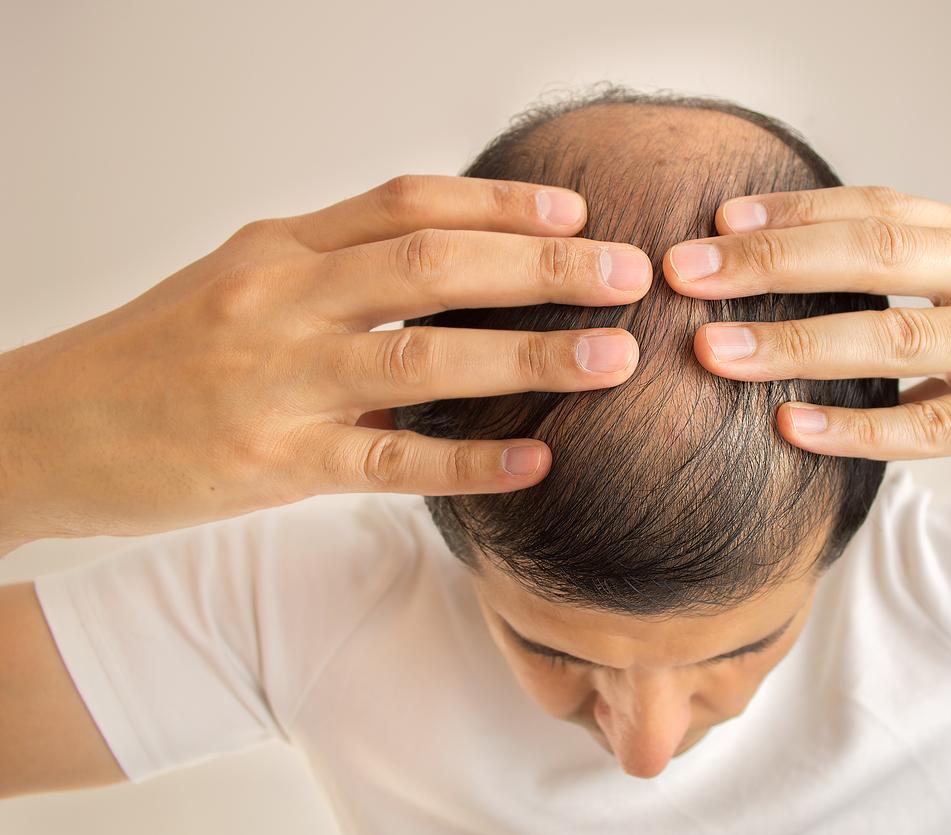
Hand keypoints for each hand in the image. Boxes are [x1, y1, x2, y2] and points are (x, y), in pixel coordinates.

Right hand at [0, 175, 650, 549]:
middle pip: (435, 264)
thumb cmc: (157, 358)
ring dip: (529, 354)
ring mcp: (276, 383)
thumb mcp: (239, 288)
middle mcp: (281, 301)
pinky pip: (390, 463)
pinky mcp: (271, 467)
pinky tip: (535, 458)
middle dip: (543, 266)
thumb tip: (453, 287)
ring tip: (611, 356)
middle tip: (628, 274)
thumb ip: (336, 279)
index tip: (575, 213)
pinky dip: (469, 460)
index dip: (499, 205)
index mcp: (280, 249)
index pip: (407, 204)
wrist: (47, 430)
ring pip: (424, 356)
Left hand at [663, 186, 950, 482]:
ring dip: (794, 341)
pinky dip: (858, 426)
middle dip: (769, 262)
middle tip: (686, 272)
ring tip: (713, 349)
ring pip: (891, 336)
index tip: (718, 220)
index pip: (878, 209)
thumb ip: (942, 269)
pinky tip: (794, 429)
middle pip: (870, 256)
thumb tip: (842, 281)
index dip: (792, 213)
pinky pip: (932, 424)